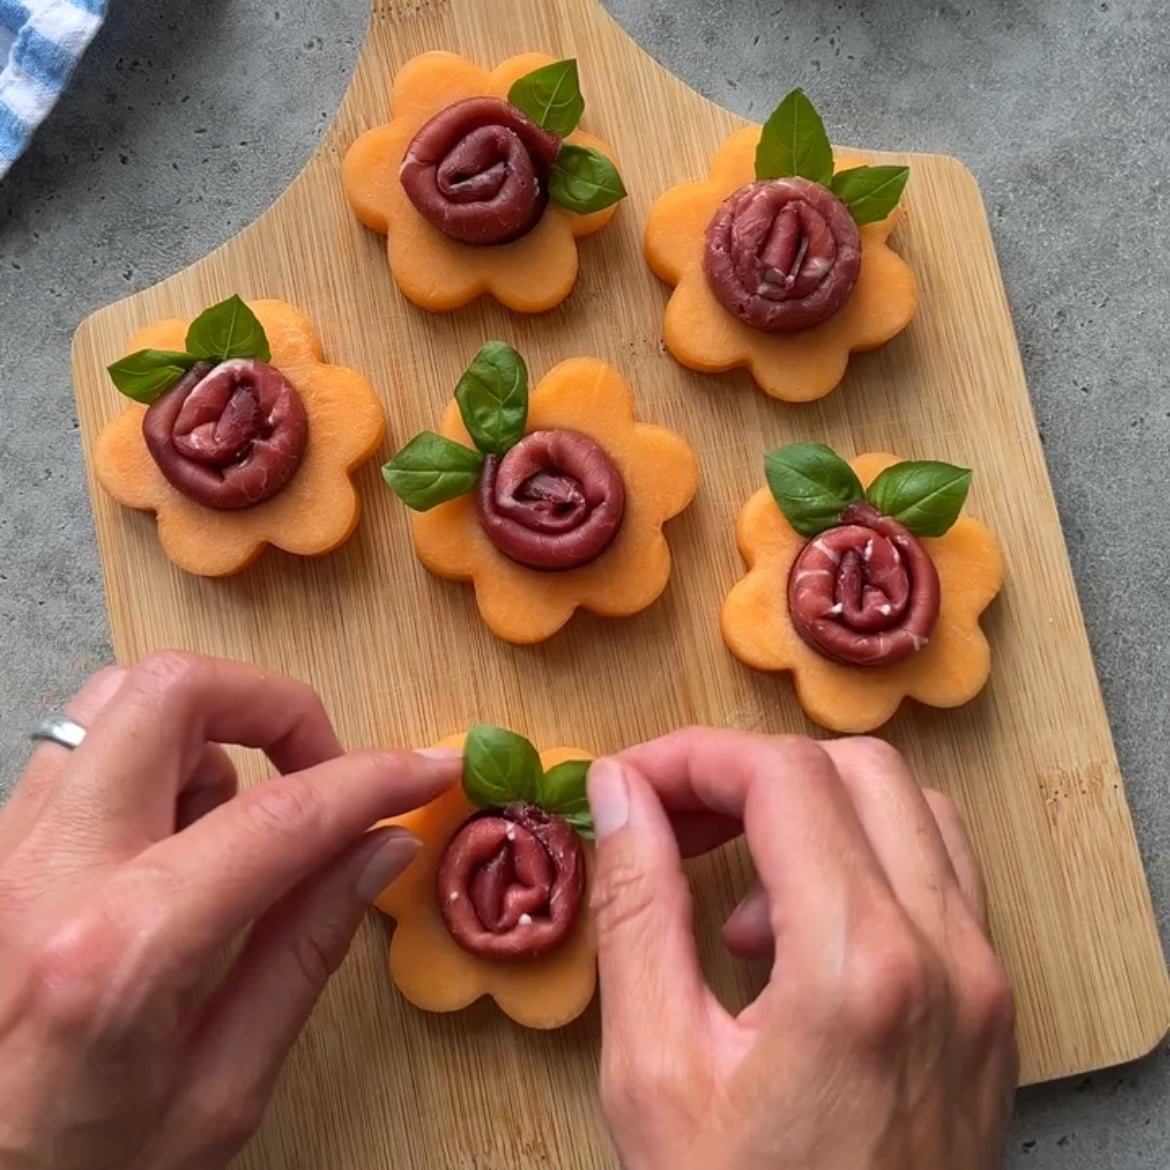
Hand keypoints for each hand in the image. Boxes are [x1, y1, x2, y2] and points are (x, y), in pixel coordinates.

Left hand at [0, 653, 457, 1169]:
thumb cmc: (83, 1168)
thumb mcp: (223, 1089)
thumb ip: (306, 949)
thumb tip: (383, 846)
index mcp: (121, 952)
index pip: (279, 816)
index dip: (376, 778)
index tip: (430, 769)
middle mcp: (47, 874)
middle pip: (170, 690)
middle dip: (273, 702)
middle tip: (319, 766)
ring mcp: (5, 852)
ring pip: (119, 701)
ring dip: (208, 735)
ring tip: (237, 825)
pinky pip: (88, 752)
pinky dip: (156, 765)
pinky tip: (176, 847)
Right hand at [587, 730, 1016, 1169]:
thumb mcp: (655, 1071)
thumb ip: (635, 910)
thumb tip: (618, 797)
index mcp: (857, 968)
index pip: (781, 778)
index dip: (691, 757)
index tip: (629, 783)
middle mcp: (946, 957)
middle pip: (852, 770)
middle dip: (747, 773)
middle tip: (673, 819)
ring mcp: (984, 982)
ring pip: (909, 808)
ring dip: (812, 810)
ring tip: (736, 885)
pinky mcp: (992, 1009)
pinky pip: (939, 874)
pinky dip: (863, 859)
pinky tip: (798, 934)